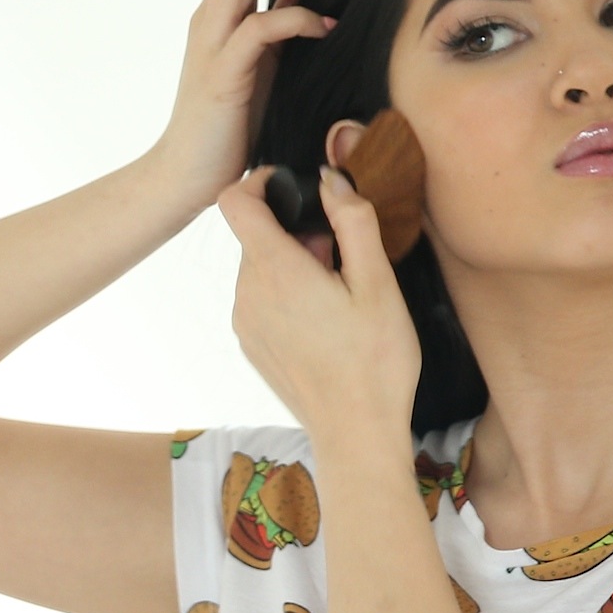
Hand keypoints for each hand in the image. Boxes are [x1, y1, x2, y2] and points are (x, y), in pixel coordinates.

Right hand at [152, 0, 367, 197]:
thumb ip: (282, 15)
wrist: (188, 176)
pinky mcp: (221, 77)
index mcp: (221, 8)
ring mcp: (210, 43)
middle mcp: (210, 16)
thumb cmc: (232, 122)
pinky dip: (296, 19)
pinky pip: (256, 30)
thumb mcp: (266, 58)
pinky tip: (327, 28)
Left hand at [215, 165, 421, 455]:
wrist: (356, 433)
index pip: (234, 201)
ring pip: (260, 270)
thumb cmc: (375, 361)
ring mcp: (244, 323)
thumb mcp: (378, 283)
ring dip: (293, 266)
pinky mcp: (251, 345)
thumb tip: (331, 179)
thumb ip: (353, 221)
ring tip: (338, 296)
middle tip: (341, 259)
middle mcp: (247, 293)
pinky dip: (286, 296)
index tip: (292, 188)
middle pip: (256, 237)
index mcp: (274, 270)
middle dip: (295, 234)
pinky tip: (325, 323)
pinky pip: (261, 301)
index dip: (259, 181)